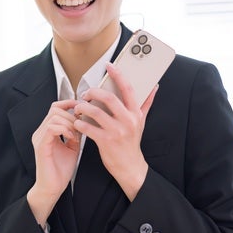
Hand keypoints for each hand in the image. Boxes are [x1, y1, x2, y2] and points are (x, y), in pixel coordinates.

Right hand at [27, 99, 80, 224]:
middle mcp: (41, 132)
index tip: (82, 109)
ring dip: (69, 123)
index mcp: (47, 131)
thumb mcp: (72, 147)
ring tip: (76, 134)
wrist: (53, 188)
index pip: (55, 108)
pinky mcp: (41, 145)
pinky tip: (72, 138)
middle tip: (81, 126)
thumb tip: (84, 121)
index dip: (69, 104)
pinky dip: (64, 130)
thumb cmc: (61, 170)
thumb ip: (75, 133)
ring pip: (54, 117)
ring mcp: (39, 138)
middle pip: (55, 110)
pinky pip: (51, 128)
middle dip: (71, 115)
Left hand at [72, 62, 157, 200]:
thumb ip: (146, 103)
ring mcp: (117, 131)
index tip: (109, 66)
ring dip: (83, 107)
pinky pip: (88, 128)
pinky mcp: (106, 141)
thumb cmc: (132, 142)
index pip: (128, 89)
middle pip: (109, 98)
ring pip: (95, 112)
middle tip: (85, 94)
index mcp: (136, 113)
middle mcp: (128, 121)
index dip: (118, 75)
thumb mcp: (141, 122)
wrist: (130, 166)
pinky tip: (77, 122)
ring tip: (79, 108)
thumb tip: (154, 86)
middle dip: (93, 92)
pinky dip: (80, 123)